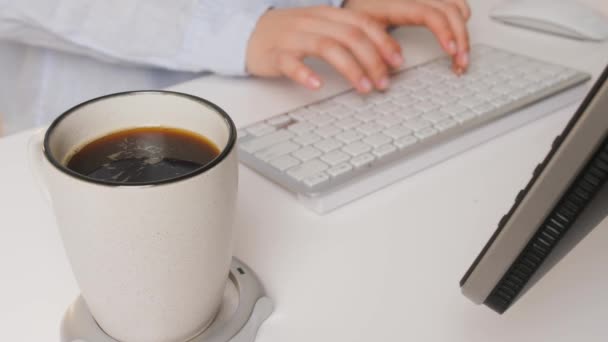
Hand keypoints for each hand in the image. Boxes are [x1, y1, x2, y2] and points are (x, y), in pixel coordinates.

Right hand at [246, 6, 403, 92]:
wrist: (250, 35)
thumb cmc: (291, 35)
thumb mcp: (322, 28)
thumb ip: (349, 36)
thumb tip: (382, 55)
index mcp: (326, 14)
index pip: (361, 22)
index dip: (383, 41)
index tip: (397, 61)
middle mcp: (312, 22)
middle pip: (349, 35)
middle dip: (372, 60)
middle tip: (383, 82)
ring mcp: (293, 37)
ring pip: (327, 47)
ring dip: (350, 69)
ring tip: (363, 88)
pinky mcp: (275, 54)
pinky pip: (291, 63)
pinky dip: (305, 73)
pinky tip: (317, 85)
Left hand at [344, 0, 470, 73]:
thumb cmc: (357, 10)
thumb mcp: (361, 28)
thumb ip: (377, 45)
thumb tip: (394, 66)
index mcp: (395, 3)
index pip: (429, 14)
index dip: (444, 32)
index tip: (451, 52)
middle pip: (451, 10)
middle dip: (461, 38)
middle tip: (460, 63)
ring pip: (457, 4)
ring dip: (463, 29)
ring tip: (460, 53)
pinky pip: (453, 0)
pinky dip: (460, 18)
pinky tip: (456, 35)